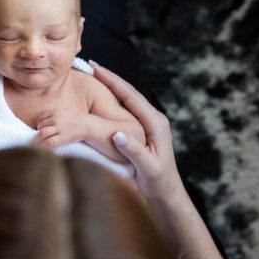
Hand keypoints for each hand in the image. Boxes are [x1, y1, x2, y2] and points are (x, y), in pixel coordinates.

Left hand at [33, 108, 92, 148]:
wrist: (88, 125)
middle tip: (39, 138)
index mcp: (56, 112)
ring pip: (43, 133)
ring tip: (36, 144)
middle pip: (40, 125)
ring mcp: (60, 128)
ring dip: (38, 139)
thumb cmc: (75, 120)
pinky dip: (44, 146)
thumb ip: (54, 115)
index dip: (38, 124)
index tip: (39, 129)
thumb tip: (41, 123)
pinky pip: (50, 142)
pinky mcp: (63, 137)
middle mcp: (56, 119)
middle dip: (38, 132)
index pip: (41, 117)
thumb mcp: (64, 113)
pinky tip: (43, 149)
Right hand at [88, 61, 184, 204]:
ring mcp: (150, 123)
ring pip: (128, 100)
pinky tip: (104, 98)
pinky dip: (115, 100)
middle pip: (129, 93)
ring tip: (96, 75)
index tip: (96, 69)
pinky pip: (127, 110)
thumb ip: (135, 151)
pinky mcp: (145, 130)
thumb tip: (118, 133)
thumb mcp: (148, 168)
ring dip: (112, 87)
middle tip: (92, 65)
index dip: (113, 81)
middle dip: (110, 79)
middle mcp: (154, 119)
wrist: (167, 192)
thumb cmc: (159, 182)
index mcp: (156, 123)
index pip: (131, 96)